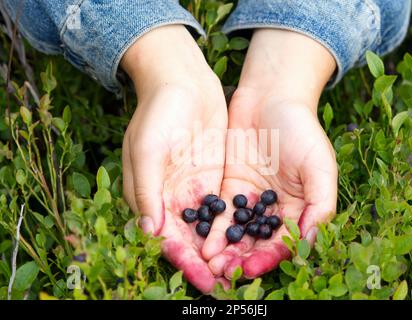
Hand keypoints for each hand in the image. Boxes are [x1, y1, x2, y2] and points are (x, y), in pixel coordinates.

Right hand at [121, 25, 228, 291]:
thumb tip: (150, 231)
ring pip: (209, 228)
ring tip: (241, 270)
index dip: (183, 261)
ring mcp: (196, 188)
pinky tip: (250, 241)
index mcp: (151, 196)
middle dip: (206, 263)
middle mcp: (173, 198)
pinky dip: (234, 226)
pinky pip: (225, 208)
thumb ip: (146, 190)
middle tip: (227, 285)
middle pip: (190, 240)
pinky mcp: (215, 177)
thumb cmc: (158, 111)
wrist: (182, 80)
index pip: (167, 238)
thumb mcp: (147, 148)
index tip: (203, 279)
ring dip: (223, 250)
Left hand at [202, 29, 337, 278]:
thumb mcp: (319, 164)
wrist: (269, 97)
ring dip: (225, 250)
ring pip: (238, 232)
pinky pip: (221, 213)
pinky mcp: (230, 187)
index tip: (252, 269)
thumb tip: (311, 242)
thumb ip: (321, 203)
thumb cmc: (300, 128)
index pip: (285, 241)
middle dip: (242, 259)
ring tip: (210, 263)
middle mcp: (275, 209)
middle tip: (224, 272)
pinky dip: (213, 228)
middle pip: (258, 242)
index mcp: (300, 207)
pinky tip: (202, 240)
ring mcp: (251, 199)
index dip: (270, 258)